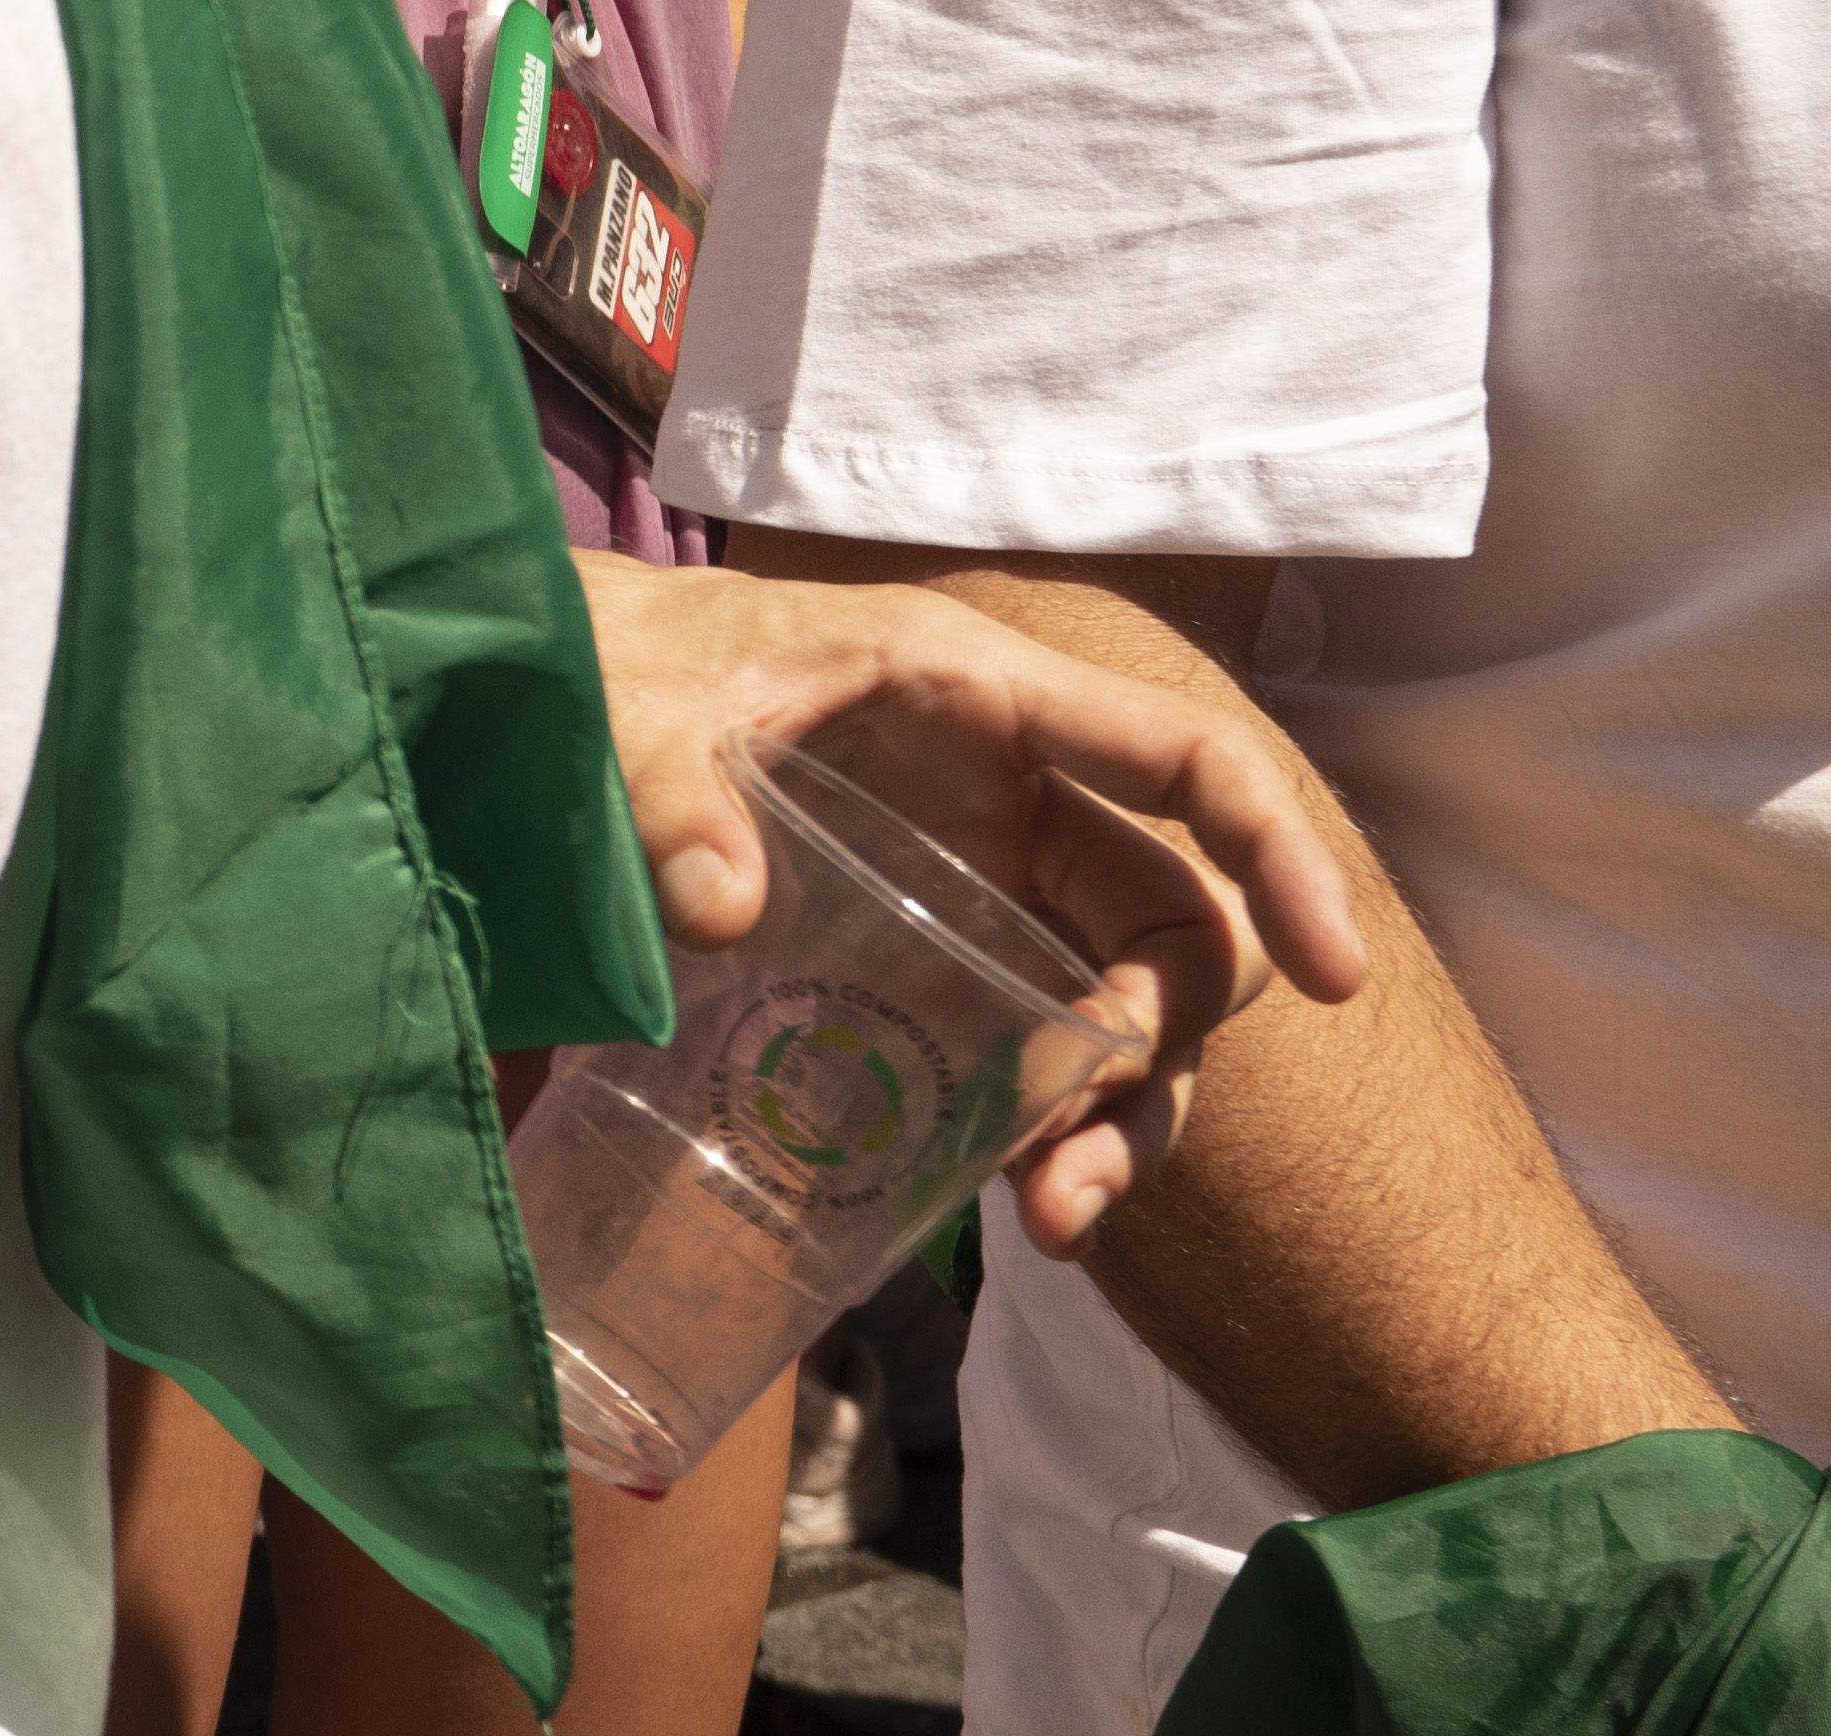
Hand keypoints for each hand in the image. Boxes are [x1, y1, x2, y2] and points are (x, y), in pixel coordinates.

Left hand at [570, 555, 1377, 1250]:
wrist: (542, 681)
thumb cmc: (607, 660)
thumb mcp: (631, 705)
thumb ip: (666, 790)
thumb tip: (716, 912)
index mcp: (977, 694)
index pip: (1188, 763)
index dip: (1282, 857)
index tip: (1339, 979)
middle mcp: (1009, 789)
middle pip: (1167, 924)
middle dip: (1156, 1051)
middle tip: (1073, 1164)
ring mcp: (980, 872)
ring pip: (1112, 1003)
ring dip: (1113, 1119)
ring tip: (1048, 1223)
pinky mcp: (932, 942)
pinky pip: (1033, 1038)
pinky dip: (1042, 1121)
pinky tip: (1002, 1203)